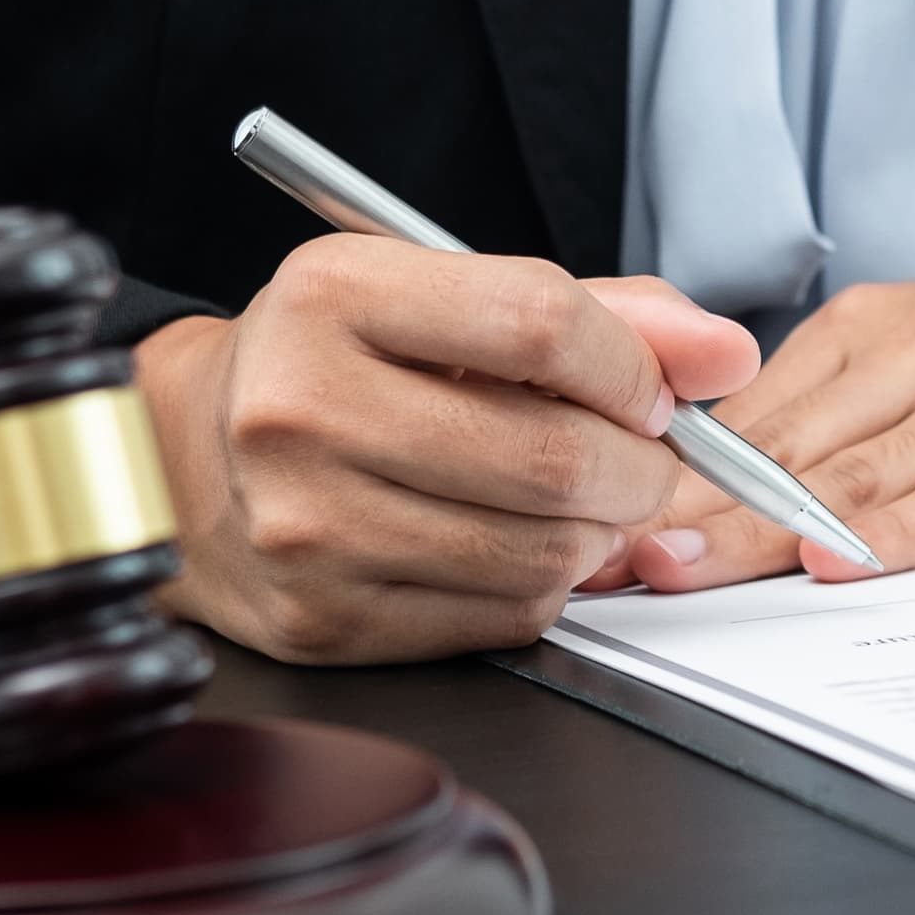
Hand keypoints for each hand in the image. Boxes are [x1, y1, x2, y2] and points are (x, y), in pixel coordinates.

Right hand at [136, 238, 759, 662]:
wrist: (188, 461)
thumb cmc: (337, 365)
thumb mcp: (441, 295)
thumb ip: (598, 312)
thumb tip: (726, 354)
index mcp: (333, 295)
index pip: (542, 323)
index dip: (634, 366)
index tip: (655, 390)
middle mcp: (303, 408)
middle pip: (554, 457)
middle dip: (640, 468)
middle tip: (644, 461)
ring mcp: (308, 525)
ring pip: (540, 551)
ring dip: (599, 534)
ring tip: (581, 503)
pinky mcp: (324, 619)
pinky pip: (502, 618)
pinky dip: (543, 587)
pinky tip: (515, 545)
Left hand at [603, 215, 914, 591]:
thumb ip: (847, 422)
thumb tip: (721, 505)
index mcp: (878, 328)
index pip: (746, 419)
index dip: (662, 483)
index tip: (585, 529)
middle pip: (781, 450)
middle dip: (685, 514)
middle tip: (597, 562)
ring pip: (855, 474)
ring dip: (759, 532)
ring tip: (677, 574)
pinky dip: (897, 535)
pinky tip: (841, 562)